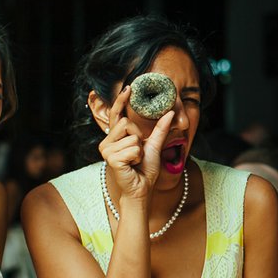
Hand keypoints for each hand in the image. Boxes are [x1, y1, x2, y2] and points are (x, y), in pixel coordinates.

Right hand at [99, 86, 174, 202]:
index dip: (121, 101)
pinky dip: (138, 157)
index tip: (129, 88)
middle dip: (139, 138)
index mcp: (115, 137)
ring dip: (139, 150)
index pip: (116, 114)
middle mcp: (107, 142)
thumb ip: (160, 129)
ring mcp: (106, 150)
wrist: (142, 189)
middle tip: (137, 153)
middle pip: (127, 124)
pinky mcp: (111, 159)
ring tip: (135, 161)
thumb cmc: (145, 169)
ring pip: (132, 137)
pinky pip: (133, 149)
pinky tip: (132, 166)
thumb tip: (170, 112)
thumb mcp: (154, 145)